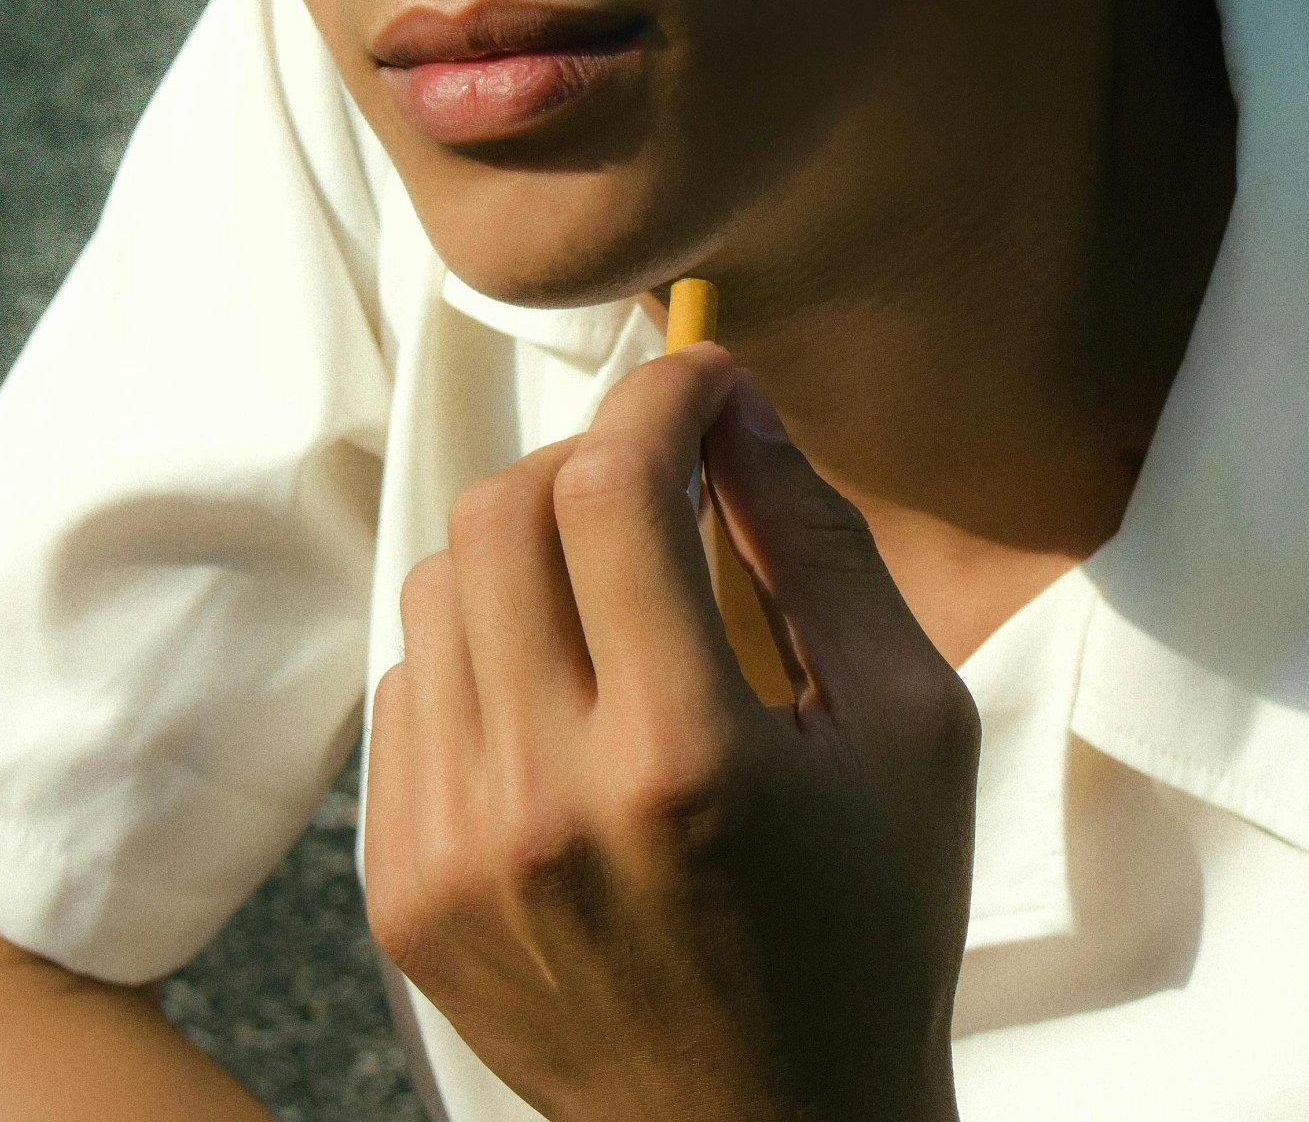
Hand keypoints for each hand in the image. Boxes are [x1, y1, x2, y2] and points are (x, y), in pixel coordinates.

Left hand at [364, 343, 977, 1121]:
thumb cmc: (870, 928)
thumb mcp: (909, 728)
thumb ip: (819, 544)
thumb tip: (731, 405)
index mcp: (685, 760)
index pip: (613, 486)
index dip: (658, 397)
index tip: (704, 380)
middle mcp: (542, 804)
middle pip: (504, 513)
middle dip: (592, 458)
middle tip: (667, 482)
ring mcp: (450, 852)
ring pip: (440, 584)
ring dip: (531, 546)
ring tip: (617, 593)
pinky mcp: (399, 891)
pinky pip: (409, 684)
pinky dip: (484, 648)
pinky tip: (566, 695)